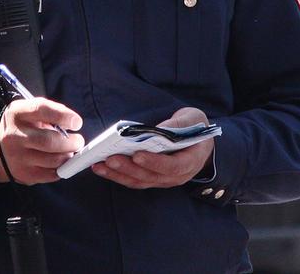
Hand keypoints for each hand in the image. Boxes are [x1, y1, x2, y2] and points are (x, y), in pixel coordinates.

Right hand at [0, 98, 82, 183]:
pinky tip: (61, 162)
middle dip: (71, 142)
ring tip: (70, 151)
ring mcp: (17, 156)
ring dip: (69, 156)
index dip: (63, 115)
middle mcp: (14, 135)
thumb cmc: (23, 125)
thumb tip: (73, 124)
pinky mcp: (23, 173)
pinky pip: (50, 174)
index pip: (41, 110)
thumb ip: (51, 113)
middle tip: (78, 141)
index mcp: (18, 113)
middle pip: (49, 141)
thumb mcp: (30, 111)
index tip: (77, 122)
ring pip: (53, 160)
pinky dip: (62, 168)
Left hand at [92, 107, 213, 189]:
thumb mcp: (192, 119)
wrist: (199, 140)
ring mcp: (164, 179)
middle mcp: (178, 176)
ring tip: (100, 164)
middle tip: (110, 158)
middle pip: (151, 176)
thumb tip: (154, 131)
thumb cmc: (195, 126)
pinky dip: (118, 175)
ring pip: (140, 181)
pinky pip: (134, 180)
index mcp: (192, 160)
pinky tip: (102, 167)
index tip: (137, 155)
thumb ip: (176, 125)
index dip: (155, 162)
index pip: (173, 166)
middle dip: (129, 168)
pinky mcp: (152, 178)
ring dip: (118, 174)